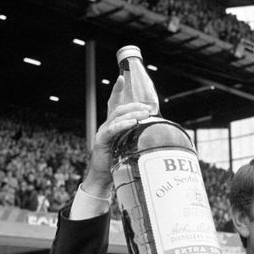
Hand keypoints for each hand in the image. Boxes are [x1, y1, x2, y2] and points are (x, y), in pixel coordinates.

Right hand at [82, 76, 151, 195]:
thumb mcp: (128, 145)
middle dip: (134, 105)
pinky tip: (132, 123)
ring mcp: (103, 132)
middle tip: (148, 108)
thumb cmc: (116, 160)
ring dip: (132, 114)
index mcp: (112, 125)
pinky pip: (112, 130)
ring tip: (144, 114)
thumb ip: (135, 136)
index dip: (116, 90)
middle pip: (119, 109)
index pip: (114, 104)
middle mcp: (106, 125)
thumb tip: (153, 130)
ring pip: (117, 117)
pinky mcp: (101, 141)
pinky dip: (123, 125)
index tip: (121, 78)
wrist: (103, 176)